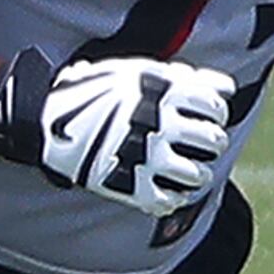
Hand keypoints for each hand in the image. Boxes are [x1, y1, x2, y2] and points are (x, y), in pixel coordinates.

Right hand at [0, 48, 234, 219]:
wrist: (47, 118)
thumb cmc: (95, 91)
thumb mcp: (138, 72)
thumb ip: (184, 79)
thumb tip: (226, 87)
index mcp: (162, 93)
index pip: (214, 106)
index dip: (216, 113)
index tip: (208, 117)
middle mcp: (160, 124)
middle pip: (212, 140)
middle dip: (211, 143)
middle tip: (203, 145)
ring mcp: (146, 156)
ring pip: (197, 175)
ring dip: (199, 174)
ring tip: (192, 172)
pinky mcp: (130, 184)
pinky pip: (169, 200)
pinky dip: (175, 199)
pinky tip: (171, 191)